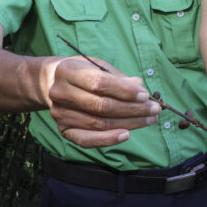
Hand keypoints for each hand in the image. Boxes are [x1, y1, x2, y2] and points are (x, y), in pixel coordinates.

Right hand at [46, 56, 160, 147]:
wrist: (52, 83)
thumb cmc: (83, 73)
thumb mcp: (98, 66)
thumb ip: (118, 77)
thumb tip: (139, 87)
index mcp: (69, 71)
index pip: (99, 83)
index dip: (124, 91)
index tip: (145, 95)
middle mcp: (61, 93)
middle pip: (102, 106)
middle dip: (133, 109)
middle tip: (154, 109)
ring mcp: (60, 113)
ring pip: (99, 124)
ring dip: (129, 124)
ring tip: (149, 120)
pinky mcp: (63, 130)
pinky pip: (87, 140)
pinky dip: (108, 139)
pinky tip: (126, 134)